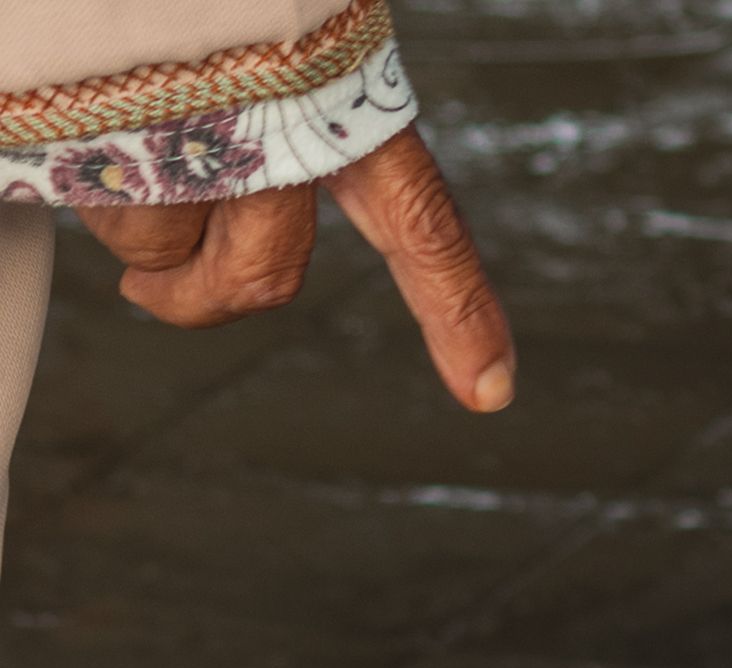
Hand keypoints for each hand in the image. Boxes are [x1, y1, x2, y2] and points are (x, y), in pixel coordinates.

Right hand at [81, 132, 510, 409]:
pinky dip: (64, 174)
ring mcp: (189, 145)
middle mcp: (280, 135)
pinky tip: (61, 114)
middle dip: (199, 299)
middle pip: (259, 279)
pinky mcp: (96, 150)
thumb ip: (297, 117)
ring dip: (123, 205)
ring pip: (154, 237)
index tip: (490, 390)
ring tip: (105, 114)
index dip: (459, 309)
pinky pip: (81, 206)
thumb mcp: (289, 33)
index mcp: (346, 104)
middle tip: (153, 295)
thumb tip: (246, 252)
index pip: (424, 225)